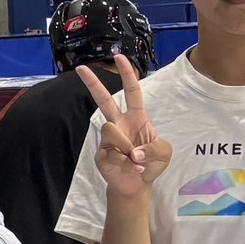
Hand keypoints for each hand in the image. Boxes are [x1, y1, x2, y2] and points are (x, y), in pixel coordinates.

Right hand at [77, 56, 171, 199]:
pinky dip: (125, 162)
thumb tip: (134, 151)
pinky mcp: (101, 154)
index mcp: (136, 118)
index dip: (127, 75)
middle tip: (80, 68)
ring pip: (110, 129)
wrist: (137, 185)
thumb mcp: (164, 152)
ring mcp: (108, 139)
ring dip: (127, 146)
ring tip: (135, 160)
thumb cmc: (150, 164)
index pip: (132, 92)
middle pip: (104, 100)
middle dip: (92, 83)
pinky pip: (111, 152)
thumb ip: (154, 147)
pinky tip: (131, 168)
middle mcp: (119, 124)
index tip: (120, 58)